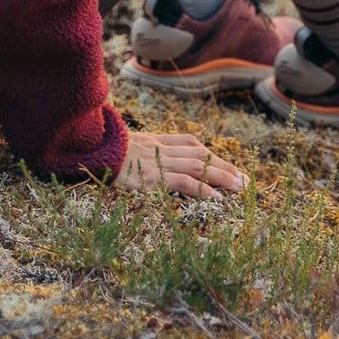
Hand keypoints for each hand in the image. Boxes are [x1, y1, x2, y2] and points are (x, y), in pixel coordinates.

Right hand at [116, 129, 248, 199]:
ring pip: (198, 166)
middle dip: (225, 167)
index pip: (192, 145)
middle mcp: (163, 148)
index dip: (212, 155)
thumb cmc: (109, 152)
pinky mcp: (154, 177)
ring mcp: (159, 162)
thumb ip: (148, 150)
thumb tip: (160, 162)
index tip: (230, 166)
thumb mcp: (131, 147)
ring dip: (222, 176)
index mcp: (158, 140)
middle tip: (245, 180)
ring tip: (240, 188)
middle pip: (201, 154)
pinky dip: (202, 189)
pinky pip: (184, 182)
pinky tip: (217, 199)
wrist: (93, 149)